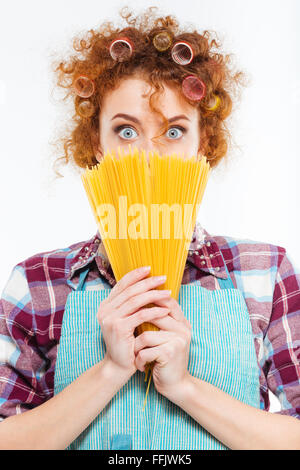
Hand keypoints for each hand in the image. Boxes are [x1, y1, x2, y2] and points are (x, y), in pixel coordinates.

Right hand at [96, 266, 171, 380]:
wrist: (118, 367)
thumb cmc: (126, 343)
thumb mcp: (126, 321)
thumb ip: (130, 305)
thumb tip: (146, 286)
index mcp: (106, 305)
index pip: (122, 284)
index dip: (136, 275)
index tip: (150, 269)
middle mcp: (105, 310)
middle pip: (130, 290)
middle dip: (148, 282)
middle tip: (163, 278)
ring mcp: (110, 318)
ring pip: (136, 301)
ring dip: (154, 295)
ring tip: (168, 293)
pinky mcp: (119, 328)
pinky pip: (140, 315)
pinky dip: (154, 311)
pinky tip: (166, 310)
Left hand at [134, 295, 191, 398]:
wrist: (176, 386)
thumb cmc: (165, 360)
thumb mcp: (165, 338)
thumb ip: (160, 322)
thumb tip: (141, 302)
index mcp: (182, 324)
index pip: (169, 303)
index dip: (152, 298)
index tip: (135, 303)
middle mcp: (183, 330)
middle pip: (154, 316)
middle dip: (138, 325)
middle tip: (128, 332)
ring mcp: (177, 341)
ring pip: (146, 336)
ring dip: (136, 347)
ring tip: (136, 355)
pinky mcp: (170, 353)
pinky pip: (145, 351)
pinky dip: (139, 359)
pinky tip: (140, 365)